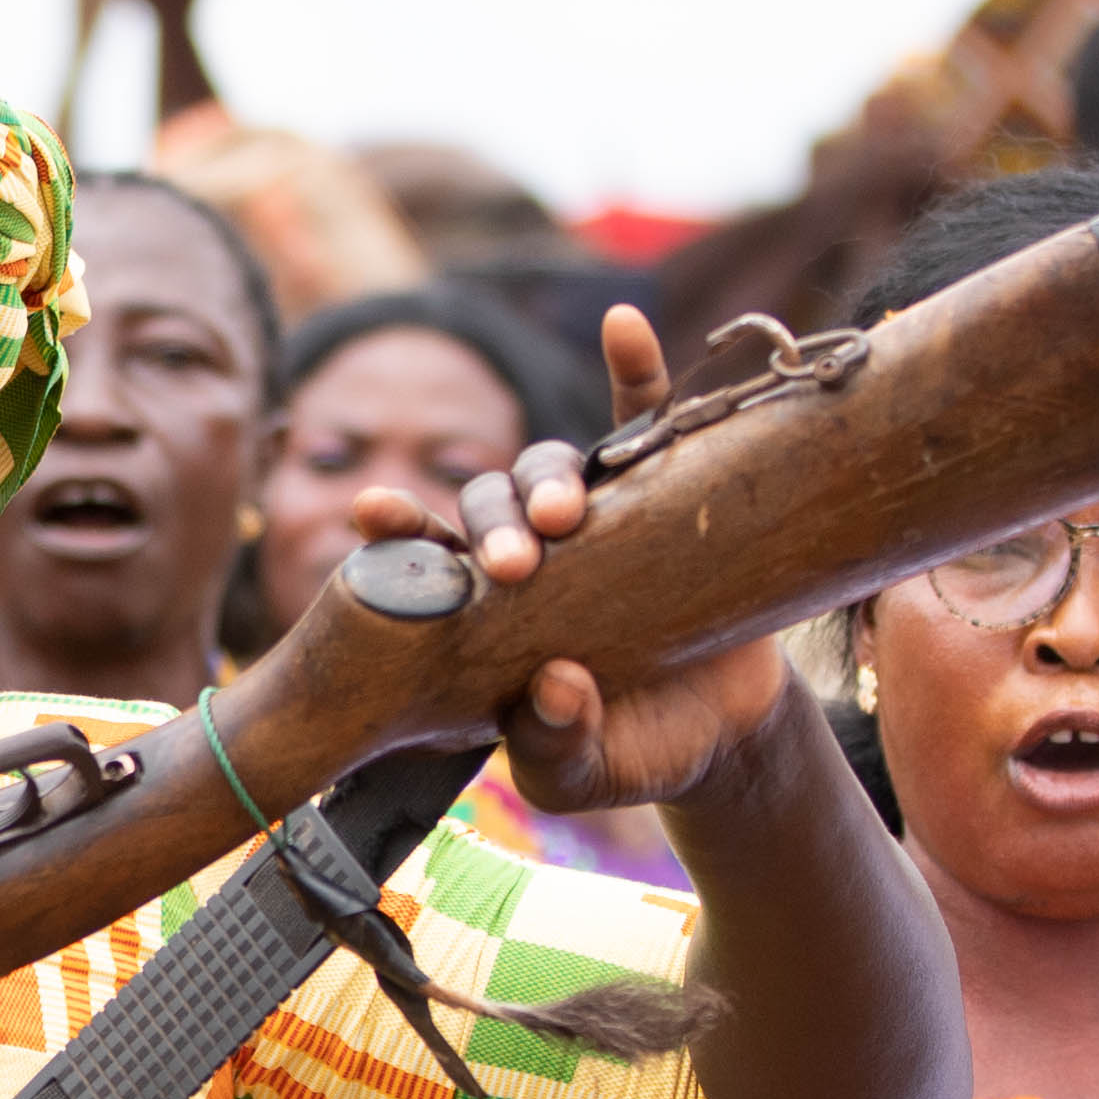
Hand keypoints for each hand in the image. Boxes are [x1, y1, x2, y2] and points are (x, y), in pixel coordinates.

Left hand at [370, 310, 795, 812]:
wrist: (727, 732)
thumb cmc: (633, 748)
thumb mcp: (584, 772)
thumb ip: (555, 747)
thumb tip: (553, 687)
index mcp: (489, 608)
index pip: (431, 556)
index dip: (400, 528)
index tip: (370, 509)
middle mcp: (537, 549)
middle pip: (492, 501)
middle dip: (492, 524)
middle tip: (513, 566)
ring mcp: (602, 514)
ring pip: (557, 465)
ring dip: (550, 478)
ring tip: (565, 517)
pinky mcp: (668, 491)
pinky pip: (645, 418)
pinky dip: (636, 368)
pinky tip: (622, 326)